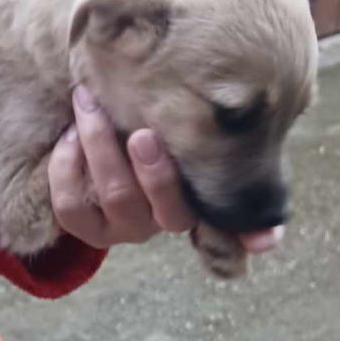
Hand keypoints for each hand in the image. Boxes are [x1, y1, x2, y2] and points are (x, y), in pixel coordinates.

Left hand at [48, 85, 283, 252]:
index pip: (228, 214)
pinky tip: (69, 136)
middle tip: (142, 134)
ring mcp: (125, 228)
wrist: (100, 135)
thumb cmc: (150, 122)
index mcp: (199, 196)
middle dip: (154, 169)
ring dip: (100, 147)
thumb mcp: (184, 126)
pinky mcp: (88, 230)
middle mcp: (165, 220)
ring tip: (88, 106)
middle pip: (166, 204)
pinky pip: (72, 206)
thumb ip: (220, 133)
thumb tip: (272, 190)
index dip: (248, 231)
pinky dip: (66, 166)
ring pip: (117, 195)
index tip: (258, 234)